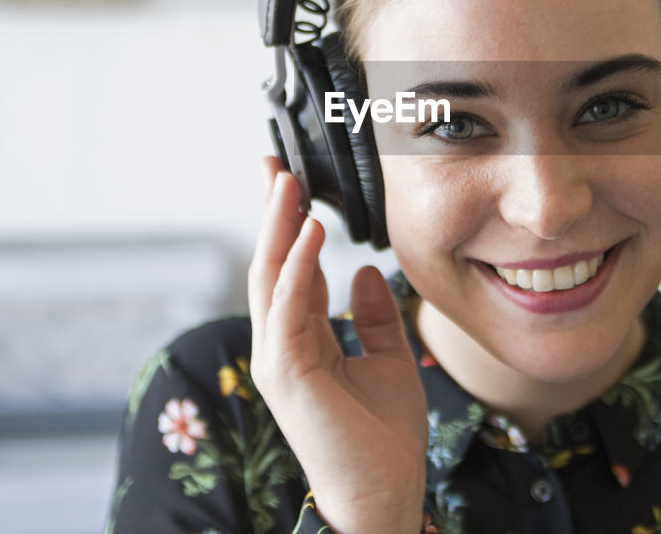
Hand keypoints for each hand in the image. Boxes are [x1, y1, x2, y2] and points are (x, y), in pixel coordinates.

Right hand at [248, 157, 427, 533]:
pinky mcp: (285, 373)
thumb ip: (376, 317)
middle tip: (276, 165)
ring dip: (279, 226)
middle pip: (272, 263)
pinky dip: (298, 265)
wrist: (384, 494)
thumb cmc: (384, 438)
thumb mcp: (390, 360)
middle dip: (273, 212)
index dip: (292, 223)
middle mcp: (282, 343)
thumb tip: (369, 270)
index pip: (293, 268)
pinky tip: (312, 230)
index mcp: (304, 338)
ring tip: (289, 182)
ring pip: (270, 277)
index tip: (294, 180)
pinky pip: (287, 307)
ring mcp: (278, 358)